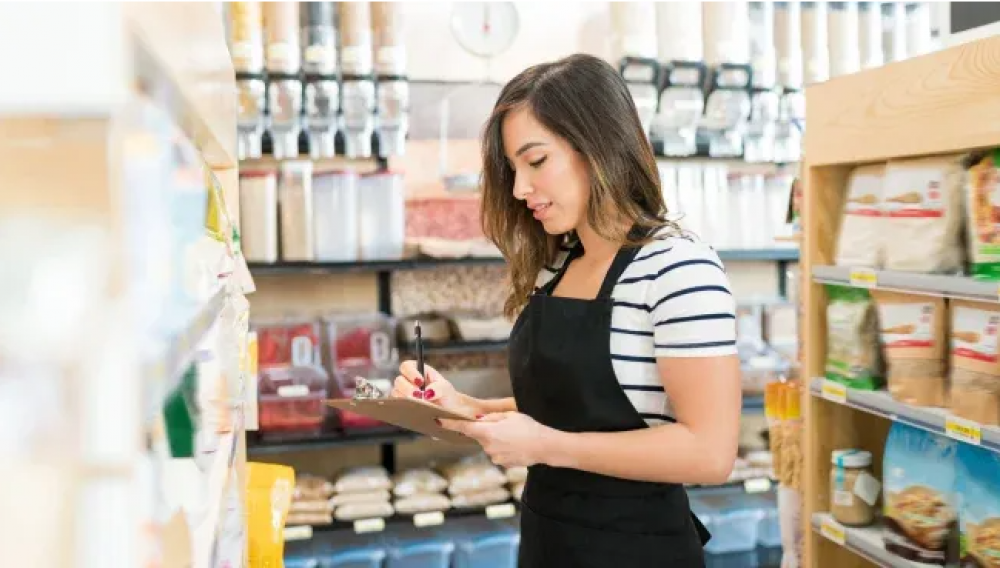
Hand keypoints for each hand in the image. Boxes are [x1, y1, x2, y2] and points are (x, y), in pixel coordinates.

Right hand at [390, 360, 481, 416]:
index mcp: (419, 371)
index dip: (410, 373)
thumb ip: (438, 388)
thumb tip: (427, 393)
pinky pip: (397, 407)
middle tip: (418, 396)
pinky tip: (413, 411)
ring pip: (395, 394)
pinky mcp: (402, 407)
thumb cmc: (446, 396)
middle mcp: (408, 382)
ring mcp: (403, 395)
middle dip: (408, 389)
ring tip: (419, 405)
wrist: (448, 413)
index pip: (406, 366)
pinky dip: (404, 408)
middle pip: (398, 381)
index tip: (420, 382)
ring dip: (406, 400)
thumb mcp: (446, 389)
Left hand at [439, 412, 560, 468]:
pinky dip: (504, 449)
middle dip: (487, 431)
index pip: (464, 427)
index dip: (450, 424)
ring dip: (497, 440)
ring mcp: (495, 458)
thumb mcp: (510, 415)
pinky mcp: (503, 464)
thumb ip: (492, 418)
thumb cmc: (529, 427)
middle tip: (506, 426)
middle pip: (480, 436)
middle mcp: (488, 447)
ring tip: (515, 437)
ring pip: (490, 445)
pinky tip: (517, 446)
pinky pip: (498, 454)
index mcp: (488, 432)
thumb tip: (480, 420)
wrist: (545, 446)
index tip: (438, 421)